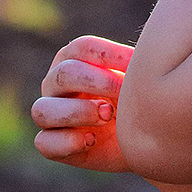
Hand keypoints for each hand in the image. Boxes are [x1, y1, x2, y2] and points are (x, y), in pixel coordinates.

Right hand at [32, 35, 132, 172]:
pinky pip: (44, 143)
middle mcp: (55, 83)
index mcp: (73, 58)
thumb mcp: (137, 79)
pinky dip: (68, 142)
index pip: (82, 47)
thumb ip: (136, 64)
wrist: (137, 141)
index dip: (110, 55)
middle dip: (97, 82)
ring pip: (44, 109)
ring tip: (107, 115)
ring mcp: (49, 114)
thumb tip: (147, 52)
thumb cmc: (134, 101)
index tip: (136, 65)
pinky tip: (92, 140)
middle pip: (64, 73)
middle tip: (124, 91)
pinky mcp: (51, 144)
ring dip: (78, 111)